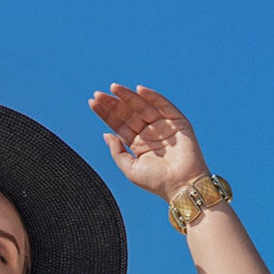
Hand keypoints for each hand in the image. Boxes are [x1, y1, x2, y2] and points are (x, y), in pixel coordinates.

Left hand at [89, 82, 208, 200]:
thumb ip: (117, 152)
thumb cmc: (156, 181)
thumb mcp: (130, 168)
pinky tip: (138, 90)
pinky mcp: (177, 120)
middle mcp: (148, 132)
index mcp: (137, 143)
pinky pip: (163, 104)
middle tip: (99, 94)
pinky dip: (152, 96)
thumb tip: (106, 134)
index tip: (93, 102)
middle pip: (128, 113)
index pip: (119, 124)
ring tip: (114, 88)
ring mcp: (162, 125)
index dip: (106, 113)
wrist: (181, 185)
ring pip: (142, 106)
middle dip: (114, 103)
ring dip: (128, 96)